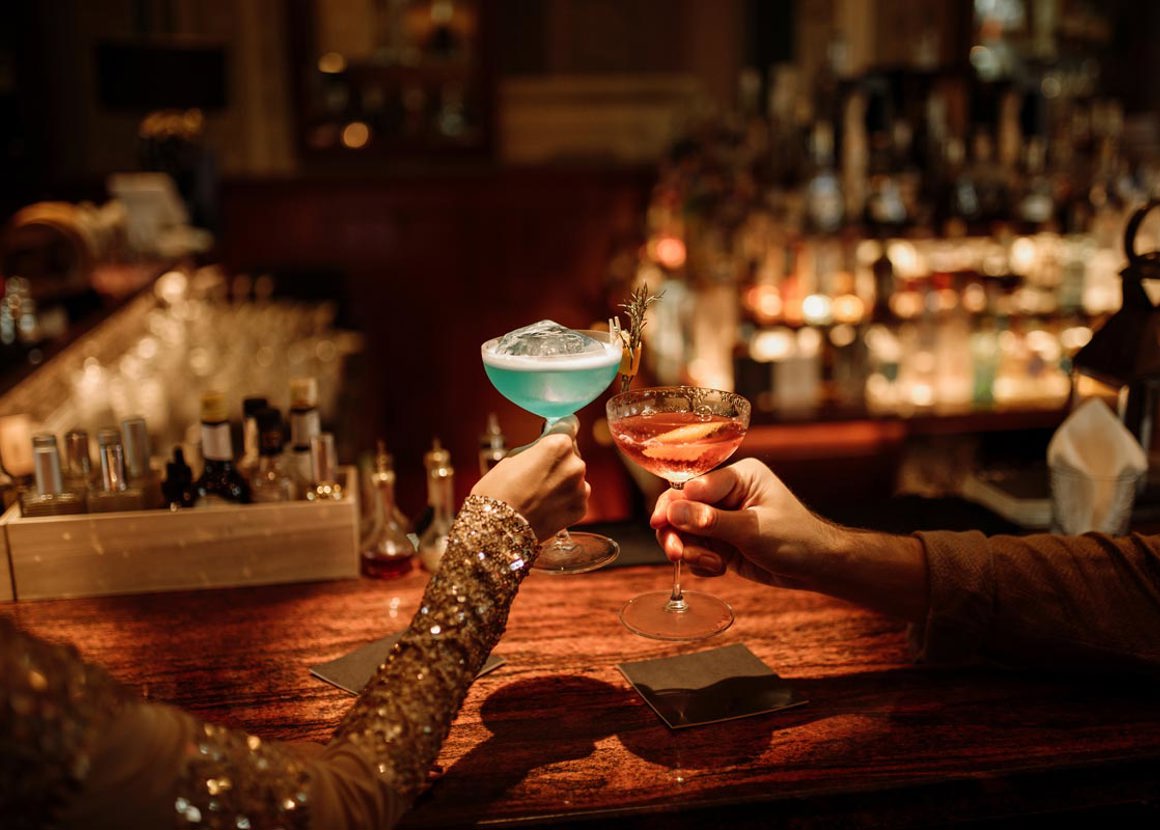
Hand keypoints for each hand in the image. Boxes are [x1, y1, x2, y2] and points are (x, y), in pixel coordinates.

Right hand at [471, 416, 589, 541]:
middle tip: (536, 475)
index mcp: (559, 445)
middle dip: (558, 461)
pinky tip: (545, 507)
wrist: (497, 529)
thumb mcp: (513, 456)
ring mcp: (581, 488)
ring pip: (574, 478)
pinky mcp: (581, 509)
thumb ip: (538, 447)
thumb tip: (548, 440)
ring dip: (562, 482)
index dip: (559, 431)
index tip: (554, 436)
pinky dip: (564, 501)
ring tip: (539, 495)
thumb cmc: (498, 490)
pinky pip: (575, 498)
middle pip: (571, 454)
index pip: (569, 425)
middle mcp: (576, 464)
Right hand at [649, 458, 839, 588]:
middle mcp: (725, 494)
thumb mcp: (752, 529)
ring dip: (690, 552)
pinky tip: (720, 569)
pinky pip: (693, 550)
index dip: (673, 504)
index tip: (661, 523)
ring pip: (683, 532)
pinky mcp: (719, 542)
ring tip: (711, 565)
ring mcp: (720, 519)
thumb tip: (674, 511)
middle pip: (681, 508)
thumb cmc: (796, 539)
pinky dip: (700, 564)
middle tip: (675, 554)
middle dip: (676, 532)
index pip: (694, 485)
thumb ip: (711, 521)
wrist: (816, 568)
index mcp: (738, 476)